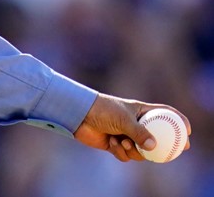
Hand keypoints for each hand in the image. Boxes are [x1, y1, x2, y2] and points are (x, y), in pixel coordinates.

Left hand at [73, 93, 190, 161]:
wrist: (78, 115)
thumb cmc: (102, 110)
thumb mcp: (124, 119)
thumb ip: (140, 133)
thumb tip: (154, 146)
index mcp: (141, 111)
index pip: (165, 114)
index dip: (178, 121)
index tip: (187, 131)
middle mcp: (135, 123)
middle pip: (156, 137)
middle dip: (162, 147)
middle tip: (170, 153)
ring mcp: (126, 134)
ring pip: (140, 151)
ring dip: (134, 150)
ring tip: (123, 142)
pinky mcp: (115, 144)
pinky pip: (126, 155)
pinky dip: (121, 153)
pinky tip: (113, 143)